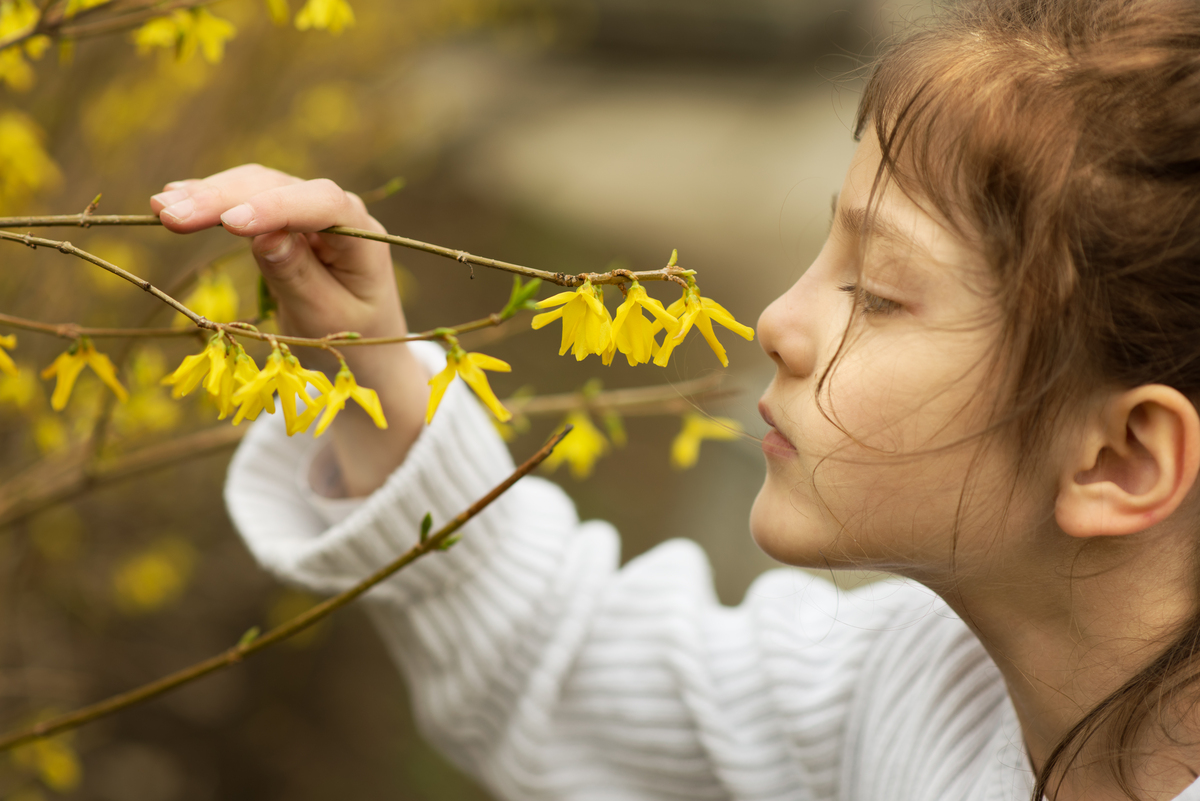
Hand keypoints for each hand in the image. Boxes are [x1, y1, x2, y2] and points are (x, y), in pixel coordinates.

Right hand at [151, 164, 428, 495]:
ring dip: (208, 195)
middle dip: (223, 200)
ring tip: (161, 206)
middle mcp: (338, 211)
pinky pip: (245, 200)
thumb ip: (298, 276)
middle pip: (278, 189)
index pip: (322, 205)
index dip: (274, 208)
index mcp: (363, 235)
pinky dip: (211, 200)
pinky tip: (174, 196)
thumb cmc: (354, 337)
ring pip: (255, 187)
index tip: (229, 224)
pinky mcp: (283, 217)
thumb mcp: (326, 316)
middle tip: (169, 215)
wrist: (367, 349)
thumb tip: (263, 236)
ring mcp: (309, 210)